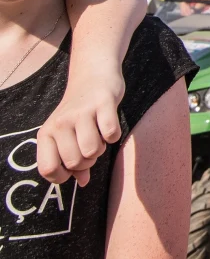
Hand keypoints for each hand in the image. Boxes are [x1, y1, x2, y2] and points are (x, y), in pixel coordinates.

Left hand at [37, 63, 124, 184]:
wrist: (92, 76)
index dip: (64, 176)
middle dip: (88, 161)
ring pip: (92, 151)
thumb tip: (82, 182)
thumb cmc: (79, 112)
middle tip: (90, 147)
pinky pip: (111, 134)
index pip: (48, 169)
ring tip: (99, 136)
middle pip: (75, 162)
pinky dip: (115, 136)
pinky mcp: (102, 104)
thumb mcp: (67, 136)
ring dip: (101, 148)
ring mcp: (80, 113)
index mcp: (46, 133)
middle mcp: (59, 124)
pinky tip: (109, 126)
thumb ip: (71, 161)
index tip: (73, 169)